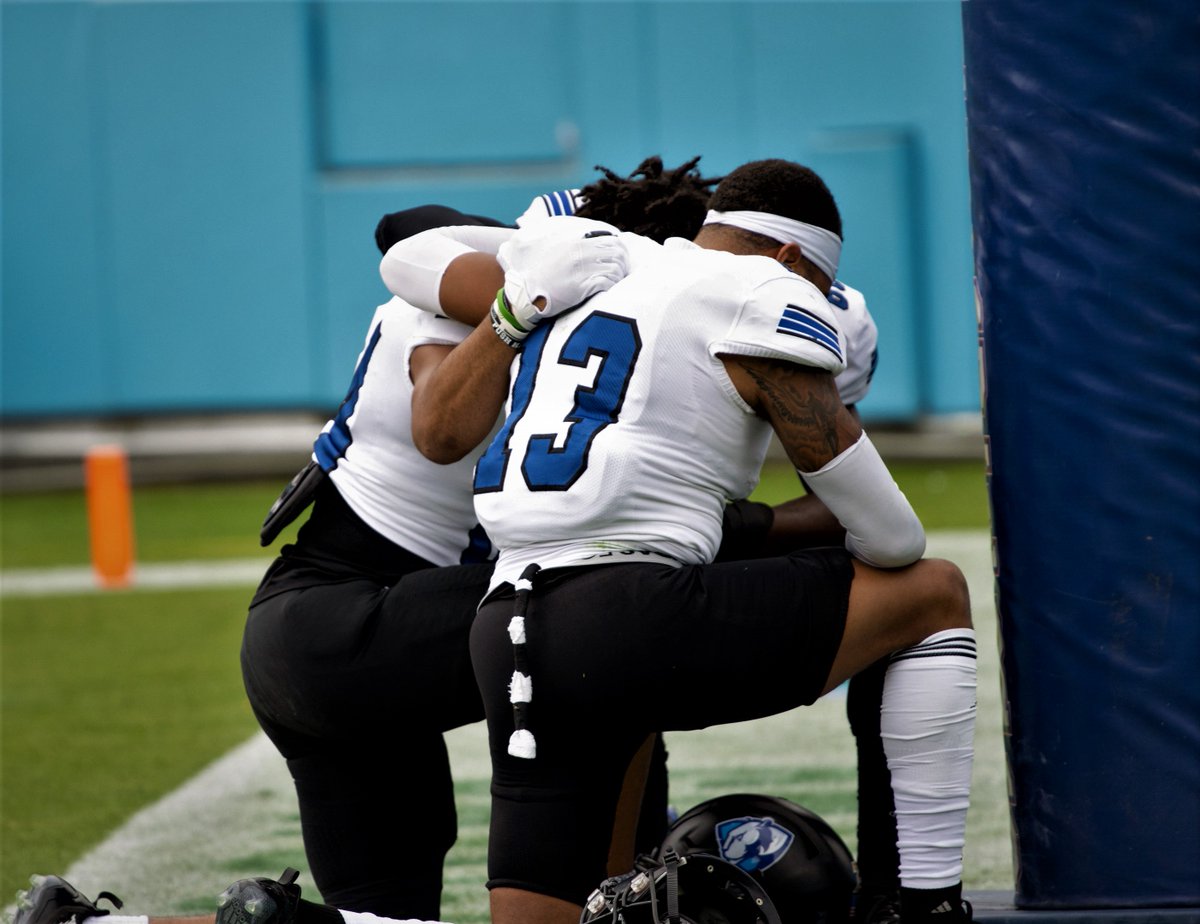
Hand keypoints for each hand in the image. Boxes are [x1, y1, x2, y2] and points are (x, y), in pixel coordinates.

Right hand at [496, 217, 628, 332]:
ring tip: (614, 279)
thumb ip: (545, 227)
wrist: (518, 293)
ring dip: (618, 273)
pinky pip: (610, 281)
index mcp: (567, 234)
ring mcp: (582, 266)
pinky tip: (607, 288)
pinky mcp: (584, 286)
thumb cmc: (521, 268)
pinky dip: (612, 285)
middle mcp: (578, 247)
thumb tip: (563, 225)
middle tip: (619, 267)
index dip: (613, 241)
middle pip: (616, 247)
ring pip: (616, 264)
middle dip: (621, 258)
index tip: (614, 249)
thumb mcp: (526, 237)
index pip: (604, 231)